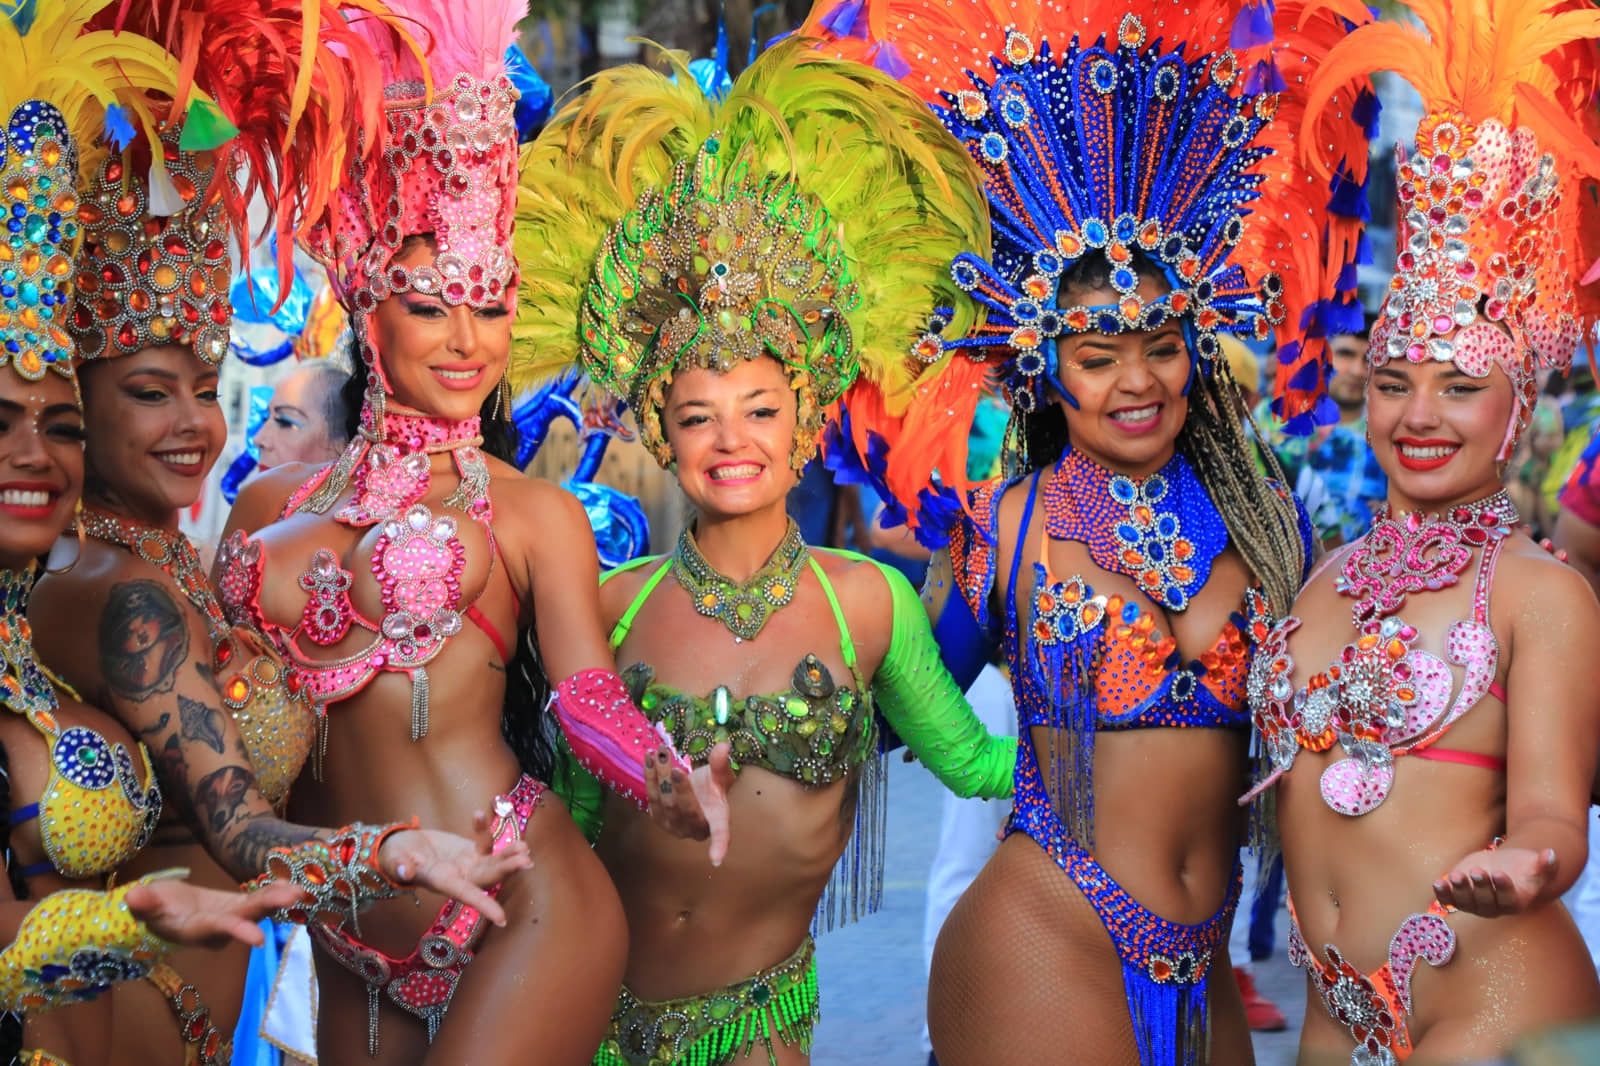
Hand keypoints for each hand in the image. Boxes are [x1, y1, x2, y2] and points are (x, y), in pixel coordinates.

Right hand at [125, 874, 306, 948]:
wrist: (166, 912)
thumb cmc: (153, 909)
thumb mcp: (146, 905)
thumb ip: (144, 903)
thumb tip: (132, 897)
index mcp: (197, 929)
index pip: (218, 930)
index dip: (237, 931)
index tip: (258, 938)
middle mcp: (219, 928)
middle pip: (246, 917)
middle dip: (269, 907)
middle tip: (294, 897)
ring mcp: (232, 917)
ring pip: (258, 909)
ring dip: (279, 900)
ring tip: (301, 890)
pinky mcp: (240, 907)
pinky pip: (260, 900)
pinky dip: (276, 893)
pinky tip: (296, 886)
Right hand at [378, 821, 532, 926]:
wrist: (399, 848)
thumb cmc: (394, 859)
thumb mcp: (395, 862)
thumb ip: (401, 866)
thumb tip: (405, 871)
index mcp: (444, 883)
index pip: (467, 896)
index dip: (484, 906)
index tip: (502, 919)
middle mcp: (460, 876)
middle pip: (488, 876)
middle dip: (507, 870)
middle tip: (526, 862)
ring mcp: (467, 863)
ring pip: (492, 861)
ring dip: (508, 855)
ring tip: (525, 847)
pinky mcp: (468, 850)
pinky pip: (483, 840)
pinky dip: (486, 829)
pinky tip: (486, 812)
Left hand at [645, 742, 733, 865]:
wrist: (694, 792)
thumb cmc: (711, 787)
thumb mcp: (720, 775)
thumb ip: (721, 763)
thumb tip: (724, 746)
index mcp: (717, 820)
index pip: (720, 834)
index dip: (719, 846)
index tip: (716, 860)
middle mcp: (695, 828)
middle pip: (684, 808)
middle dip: (677, 785)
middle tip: (674, 764)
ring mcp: (674, 826)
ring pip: (664, 801)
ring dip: (659, 776)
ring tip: (659, 752)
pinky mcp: (658, 818)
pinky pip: (651, 797)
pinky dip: (649, 777)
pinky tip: (648, 758)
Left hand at [1432, 846, 1558, 916]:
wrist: (1506, 870)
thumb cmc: (1523, 869)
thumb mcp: (1536, 866)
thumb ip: (1545, 864)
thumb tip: (1550, 853)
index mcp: (1514, 902)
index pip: (1508, 899)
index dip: (1502, 887)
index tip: (1499, 873)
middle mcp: (1493, 907)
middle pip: (1485, 901)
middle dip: (1480, 887)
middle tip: (1477, 871)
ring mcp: (1474, 903)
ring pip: (1465, 902)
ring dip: (1458, 890)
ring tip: (1456, 875)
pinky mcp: (1458, 895)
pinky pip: (1448, 900)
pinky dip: (1442, 894)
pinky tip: (1438, 883)